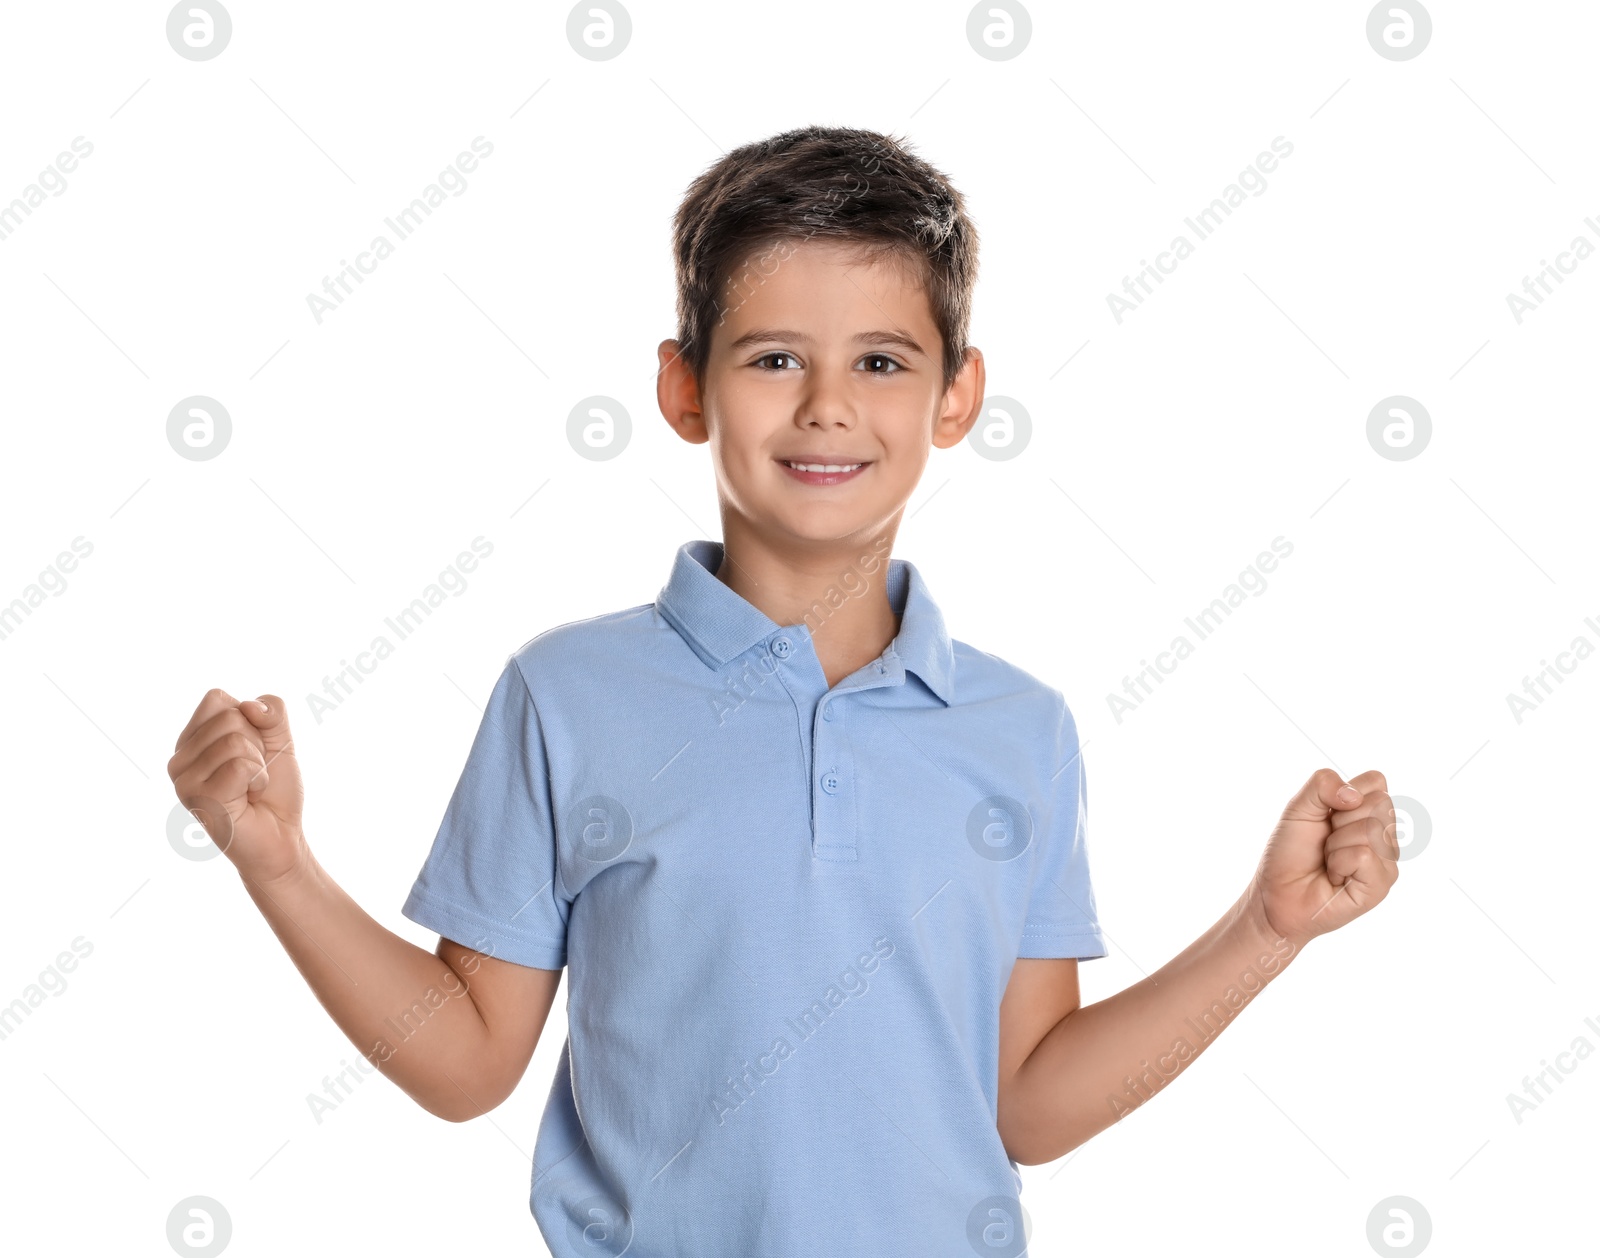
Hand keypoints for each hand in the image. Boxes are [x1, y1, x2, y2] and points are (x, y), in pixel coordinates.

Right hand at [168, 689, 306, 885]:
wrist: (281, 836)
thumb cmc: (274, 791)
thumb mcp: (280, 740)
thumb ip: (272, 712)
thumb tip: (250, 706)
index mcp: (191, 740)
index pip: (217, 698)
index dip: (249, 719)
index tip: (252, 750)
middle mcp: (179, 759)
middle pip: (229, 718)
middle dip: (257, 743)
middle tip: (252, 774)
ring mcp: (184, 780)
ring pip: (235, 740)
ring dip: (259, 765)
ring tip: (249, 788)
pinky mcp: (198, 798)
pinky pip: (240, 765)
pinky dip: (258, 779)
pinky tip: (248, 798)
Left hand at [1246, 768, 1399, 950]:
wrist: (1276, 892)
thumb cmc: (1290, 852)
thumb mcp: (1298, 808)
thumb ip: (1322, 784)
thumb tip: (1353, 795)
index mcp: (1368, 812)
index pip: (1376, 781)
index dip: (1345, 793)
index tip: (1327, 814)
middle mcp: (1384, 835)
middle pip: (1379, 803)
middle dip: (1339, 819)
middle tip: (1325, 842)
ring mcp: (1386, 860)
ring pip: (1372, 829)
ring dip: (1335, 844)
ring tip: (1328, 860)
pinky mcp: (1381, 885)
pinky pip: (1365, 856)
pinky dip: (1339, 863)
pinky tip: (1335, 877)